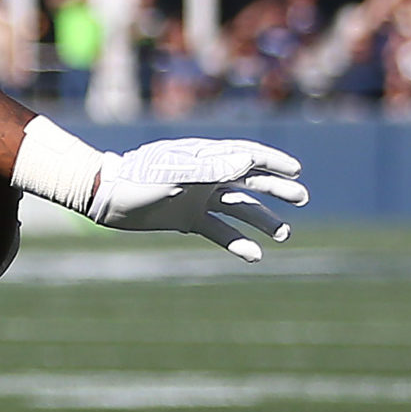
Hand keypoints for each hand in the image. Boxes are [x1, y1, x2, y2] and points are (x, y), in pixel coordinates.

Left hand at [87, 137, 308, 262]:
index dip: (273, 162)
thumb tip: (248, 160)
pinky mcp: (188, 219)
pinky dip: (237, 242)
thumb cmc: (140, 178)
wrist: (108, 197)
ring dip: (262, 220)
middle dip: (277, 189)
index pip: (247, 156)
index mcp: (206, 158)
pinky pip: (219, 231)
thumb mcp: (177, 173)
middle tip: (301, 199)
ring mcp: (199, 199)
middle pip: (250, 181)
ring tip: (284, 235)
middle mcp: (207, 177)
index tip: (297, 170)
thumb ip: (211, 168)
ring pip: (239, 209)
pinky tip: (255, 255)